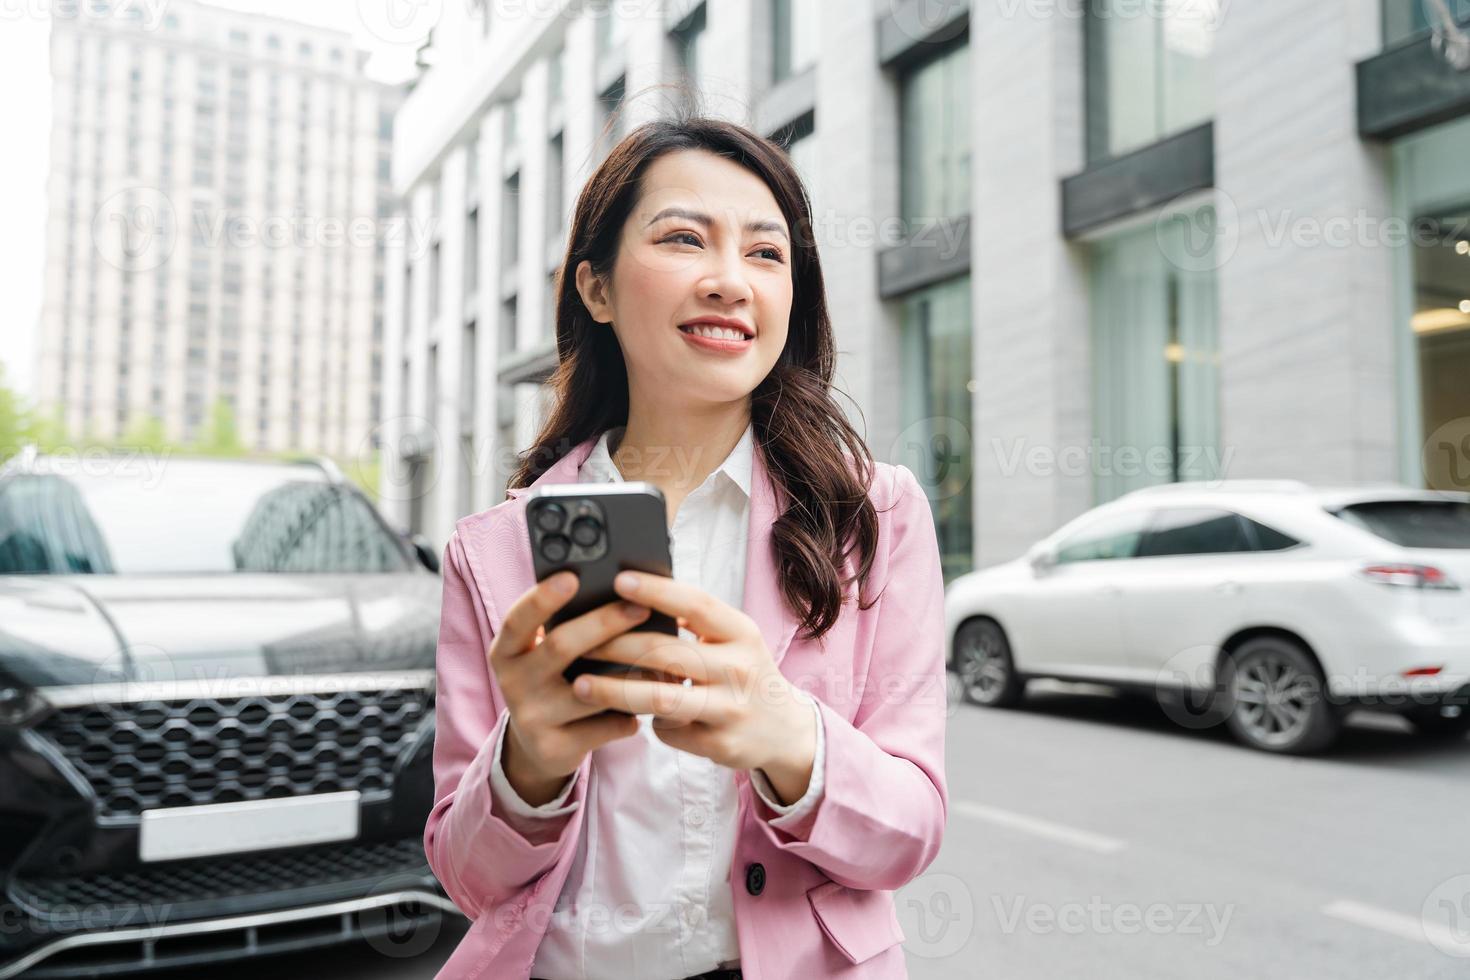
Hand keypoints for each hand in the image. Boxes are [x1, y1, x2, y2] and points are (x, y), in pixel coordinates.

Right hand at [487, 570, 652, 804]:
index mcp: (507, 651)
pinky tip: (651, 700)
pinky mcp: (555, 748)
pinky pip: (604, 726)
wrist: (539, 745)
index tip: (572, 576)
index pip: (518, 620)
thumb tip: (619, 592)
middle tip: (639, 607)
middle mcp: (512, 683)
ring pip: (589, 691)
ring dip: (629, 673)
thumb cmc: (554, 681)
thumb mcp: (545, 654)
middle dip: (603, 624)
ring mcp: (531, 718)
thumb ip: (566, 628)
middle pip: (559, 648)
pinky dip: (631, 712)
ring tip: (662, 655)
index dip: (542, 598)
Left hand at [565, 570, 817, 805]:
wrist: (784, 729)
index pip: (696, 604)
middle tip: (580, 641)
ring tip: (580, 685)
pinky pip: (668, 731)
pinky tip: (637, 715)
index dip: (656, 591)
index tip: (618, 580)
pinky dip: (648, 722)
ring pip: (660, 699)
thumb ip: (695, 620)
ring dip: (615, 692)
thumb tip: (635, 594)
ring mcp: (731, 709)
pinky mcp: (720, 744)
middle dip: (616, 646)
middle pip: (667, 653)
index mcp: (742, 632)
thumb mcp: (733, 639)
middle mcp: (739, 668)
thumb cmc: (744, 672)